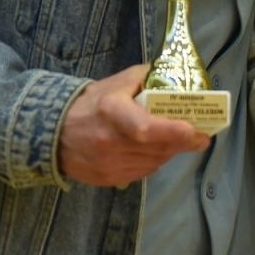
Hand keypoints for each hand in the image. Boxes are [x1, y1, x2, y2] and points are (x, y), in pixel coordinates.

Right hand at [58, 63, 209, 186]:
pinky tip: (156, 151)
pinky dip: (154, 162)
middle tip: (200, 135)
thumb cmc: (91, 102)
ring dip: (170, 152)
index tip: (195, 131)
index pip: (145, 128)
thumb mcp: (118, 82)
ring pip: (153, 162)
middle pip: (156, 148)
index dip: (173, 132)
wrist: (53, 132)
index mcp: (112, 112)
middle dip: (183, 142)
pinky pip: (142, 173)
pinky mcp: (107, 179)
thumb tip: (179, 75)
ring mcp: (107, 164)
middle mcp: (109, 141)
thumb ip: (148, 77)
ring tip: (178, 140)